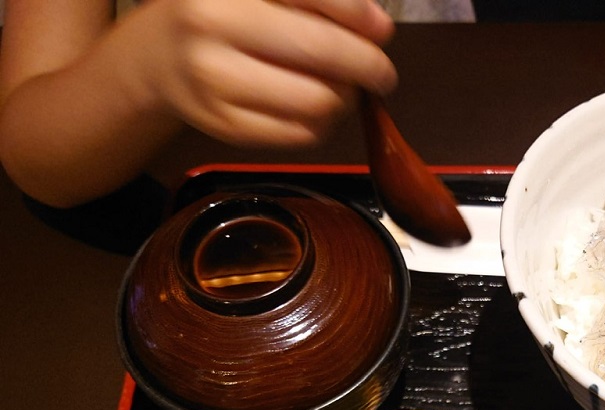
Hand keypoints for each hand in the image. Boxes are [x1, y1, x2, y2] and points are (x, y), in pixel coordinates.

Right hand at [123, 0, 397, 147]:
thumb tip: (377, 28)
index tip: (382, 29)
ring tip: (342, 86)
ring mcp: (213, 81)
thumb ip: (315, 0)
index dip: (356, 14)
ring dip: (344, 97)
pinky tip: (315, 106)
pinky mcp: (223, 126)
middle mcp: (212, 27)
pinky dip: (321, 123)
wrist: (155, 57)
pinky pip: (299, 134)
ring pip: (315, 101)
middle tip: (380, 71)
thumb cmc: (220, 14)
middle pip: (319, 52)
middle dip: (365, 64)